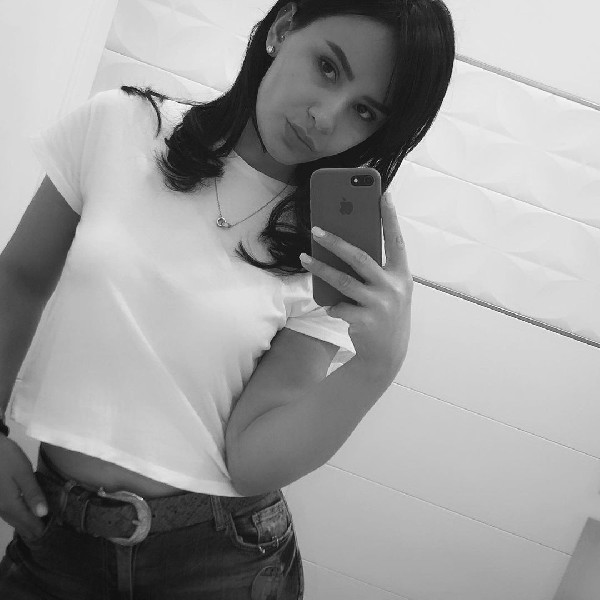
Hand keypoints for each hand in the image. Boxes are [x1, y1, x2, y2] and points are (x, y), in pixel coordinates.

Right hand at [0, 435, 49, 540]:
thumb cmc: (6, 458)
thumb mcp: (23, 473)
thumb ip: (33, 494)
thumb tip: (43, 514)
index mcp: (10, 504)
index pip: (28, 522)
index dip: (39, 528)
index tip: (51, 534)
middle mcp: (1, 508)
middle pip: (19, 523)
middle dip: (32, 529)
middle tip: (47, 534)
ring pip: (12, 518)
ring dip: (24, 523)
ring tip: (37, 528)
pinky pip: (7, 512)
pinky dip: (17, 516)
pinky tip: (23, 514)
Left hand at [300, 191, 412, 379]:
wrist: (387, 355)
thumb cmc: (385, 315)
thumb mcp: (389, 291)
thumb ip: (375, 271)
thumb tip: (345, 245)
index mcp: (401, 275)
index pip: (396, 240)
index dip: (390, 217)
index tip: (382, 193)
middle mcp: (394, 288)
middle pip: (360, 257)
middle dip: (336, 241)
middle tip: (315, 229)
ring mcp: (380, 305)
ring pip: (343, 280)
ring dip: (320, 268)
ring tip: (304, 258)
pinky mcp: (365, 321)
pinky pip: (338, 305)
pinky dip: (331, 304)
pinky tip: (330, 306)